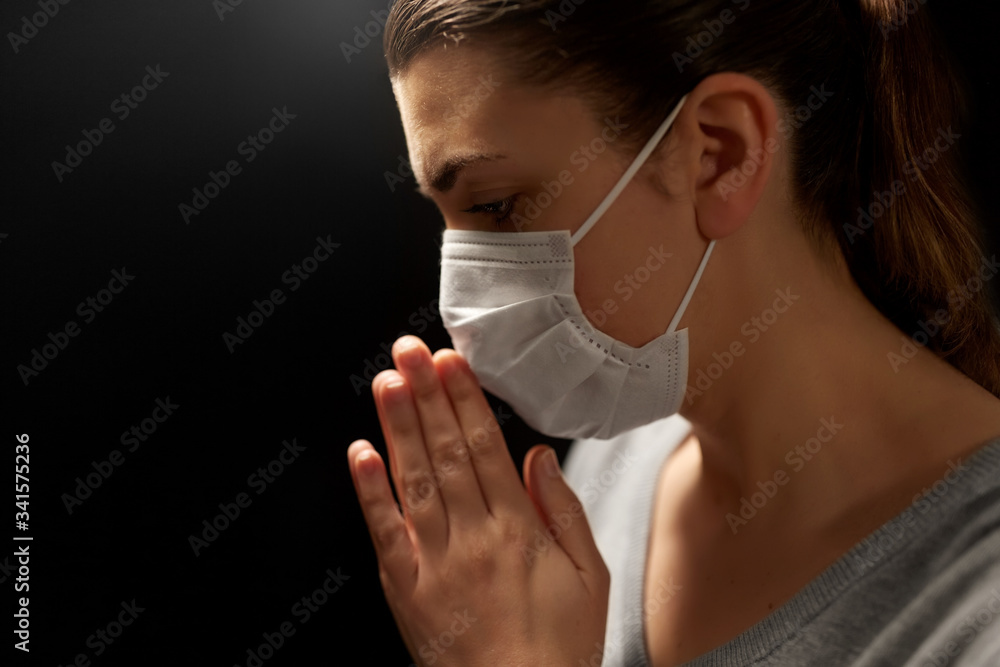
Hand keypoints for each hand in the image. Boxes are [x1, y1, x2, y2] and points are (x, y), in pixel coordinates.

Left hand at [347, 335, 609, 666]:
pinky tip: (361, 453)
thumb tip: (540, 455)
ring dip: (397, 427)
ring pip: (414, 480)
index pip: (486, 448)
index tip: (451, 361)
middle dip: (426, 395)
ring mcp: (435, 563)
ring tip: (386, 382)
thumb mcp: (591, 578)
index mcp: (519, 531)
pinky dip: (370, 491)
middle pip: (446, 452)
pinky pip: (385, 533)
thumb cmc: (559, 646)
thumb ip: (565, 512)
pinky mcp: (406, 589)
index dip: (465, 400)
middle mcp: (473, 538)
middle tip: (410, 350)